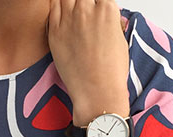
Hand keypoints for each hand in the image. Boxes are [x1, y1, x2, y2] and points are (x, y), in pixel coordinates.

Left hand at [47, 0, 130, 125]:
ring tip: (74, 14)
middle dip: (84, 2)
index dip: (97, 2)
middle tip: (83, 13)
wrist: (97, 90)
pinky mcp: (54, 31)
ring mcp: (68, 19)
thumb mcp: (120, 38)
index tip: (95, 6)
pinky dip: (57, 8)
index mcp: (106, 9)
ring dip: (70, 3)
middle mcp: (86, 10)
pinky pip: (52, 9)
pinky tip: (62, 14)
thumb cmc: (111, 70)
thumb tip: (108, 14)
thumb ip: (110, 20)